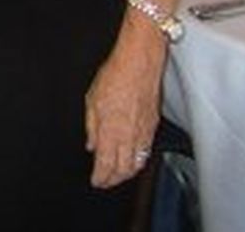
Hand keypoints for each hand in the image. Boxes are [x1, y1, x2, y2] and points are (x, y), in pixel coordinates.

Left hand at [85, 26, 165, 187]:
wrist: (140, 63)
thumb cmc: (115, 76)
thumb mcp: (91, 99)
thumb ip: (91, 126)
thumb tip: (91, 144)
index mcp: (110, 129)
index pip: (106, 163)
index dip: (101, 177)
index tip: (96, 181)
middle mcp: (129, 134)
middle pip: (124, 169)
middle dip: (114, 179)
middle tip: (105, 182)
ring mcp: (143, 131)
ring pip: (137, 162)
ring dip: (127, 173)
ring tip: (117, 176)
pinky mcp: (153, 125)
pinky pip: (146, 151)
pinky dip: (139, 161)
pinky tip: (133, 161)